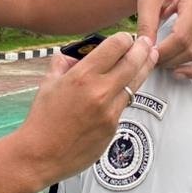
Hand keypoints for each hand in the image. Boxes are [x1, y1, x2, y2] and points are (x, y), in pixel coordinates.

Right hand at [18, 33, 158, 185]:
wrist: (40, 154)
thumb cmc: (41, 119)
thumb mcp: (48, 84)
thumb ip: (62, 64)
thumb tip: (73, 56)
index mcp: (82, 76)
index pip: (115, 47)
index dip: (123, 39)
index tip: (125, 38)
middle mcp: (100, 91)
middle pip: (133, 62)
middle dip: (143, 49)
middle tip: (147, 42)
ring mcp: (110, 111)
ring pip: (135, 83)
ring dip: (143, 69)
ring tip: (150, 58)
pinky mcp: (113, 127)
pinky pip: (124, 105)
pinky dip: (126, 94)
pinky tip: (126, 87)